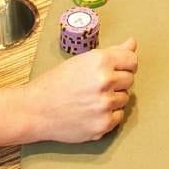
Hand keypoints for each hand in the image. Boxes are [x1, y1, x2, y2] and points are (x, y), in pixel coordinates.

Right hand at [20, 39, 138, 143]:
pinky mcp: (103, 124)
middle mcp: (105, 82)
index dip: (124, 64)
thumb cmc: (56, 82)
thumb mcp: (82, 60)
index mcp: (100, 61)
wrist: (36, 109)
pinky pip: (119, 117)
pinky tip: (92, 111)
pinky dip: (109, 115)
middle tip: (97, 85)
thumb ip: (112, 52)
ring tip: (91, 98)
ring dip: (113, 98)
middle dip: (117, 81)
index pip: (132, 61)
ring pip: (124, 99)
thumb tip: (132, 43)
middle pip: (129, 80)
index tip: (117, 69)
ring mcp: (105, 105)